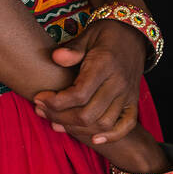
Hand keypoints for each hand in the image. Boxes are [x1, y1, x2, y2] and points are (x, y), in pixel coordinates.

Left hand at [32, 17, 147, 146]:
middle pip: (88, 114)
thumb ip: (73, 49)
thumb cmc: (106, 34)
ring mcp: (127, 94)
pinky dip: (111, 135)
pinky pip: (126, 125)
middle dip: (60, 117)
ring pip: (103, 123)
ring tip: (56, 121)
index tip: (39, 98)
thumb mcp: (88, 34)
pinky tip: (94, 139)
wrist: (133, 34)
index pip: (79, 94)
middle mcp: (117, 83)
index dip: (55, 101)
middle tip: (41, 110)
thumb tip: (55, 58)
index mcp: (104, 65)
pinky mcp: (133, 101)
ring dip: (77, 128)